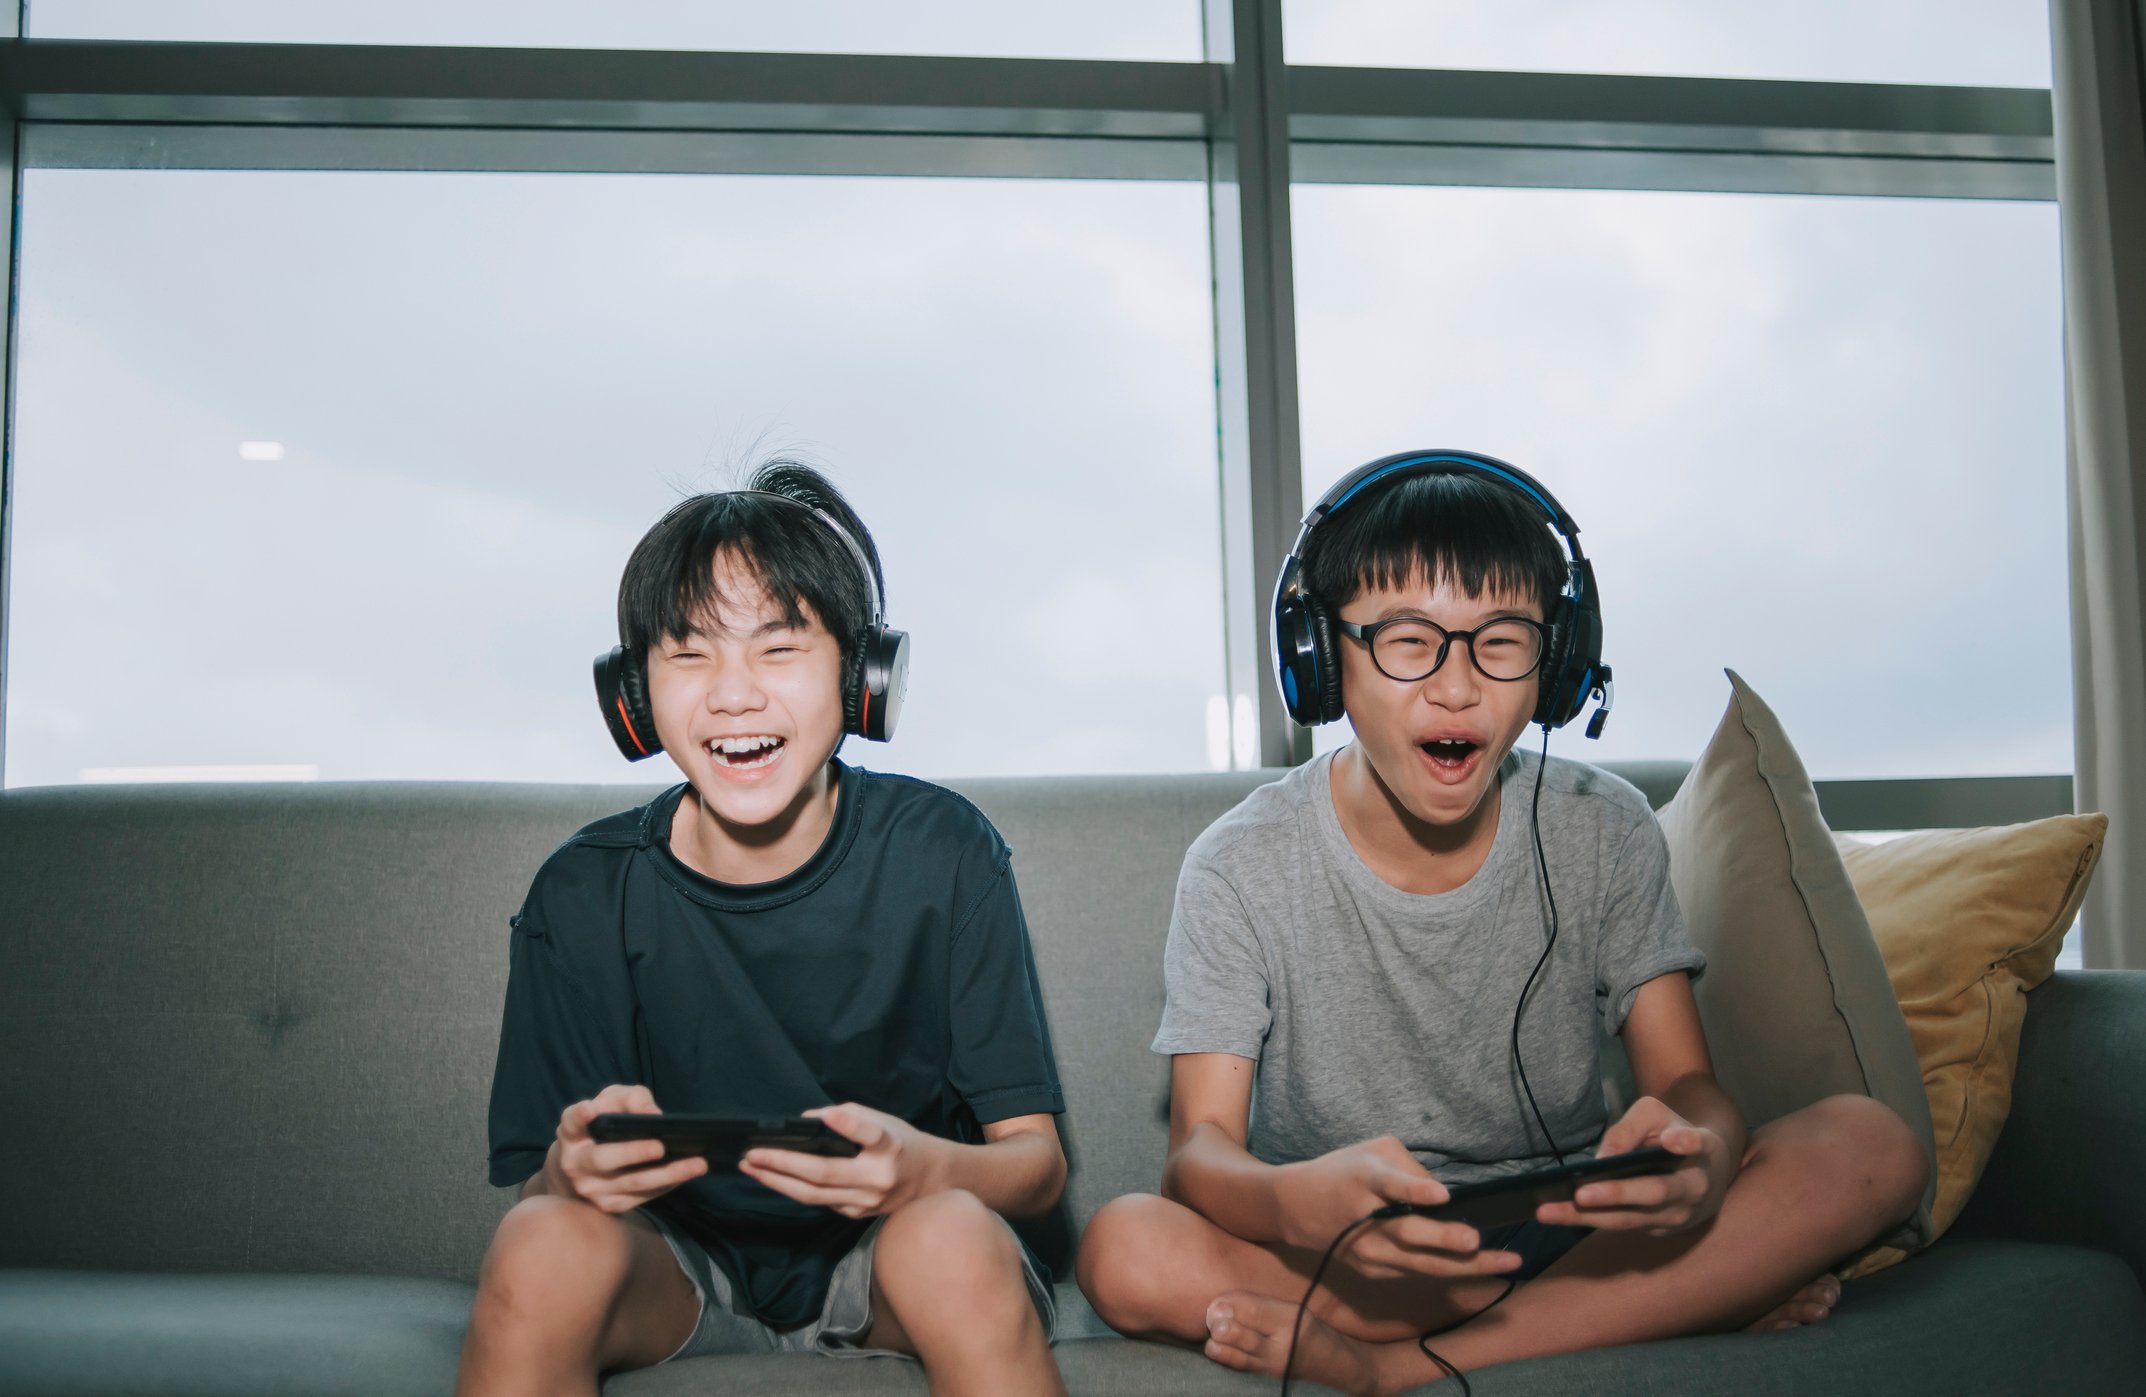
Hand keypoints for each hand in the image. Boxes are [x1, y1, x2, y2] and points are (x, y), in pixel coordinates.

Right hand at [539, 1084, 707, 1212]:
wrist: (583, 1166)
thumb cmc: (603, 1125)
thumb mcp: (613, 1103)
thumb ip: (631, 1099)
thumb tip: (653, 1115)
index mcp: (572, 1132)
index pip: (572, 1122)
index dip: (580, 1116)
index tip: (590, 1109)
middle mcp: (575, 1163)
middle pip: (602, 1159)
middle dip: (632, 1152)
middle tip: (660, 1146)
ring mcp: (591, 1188)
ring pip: (631, 1183)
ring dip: (666, 1174)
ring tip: (697, 1163)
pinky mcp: (609, 1205)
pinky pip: (643, 1195)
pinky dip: (668, 1184)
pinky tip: (688, 1173)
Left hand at [739, 1102, 947, 1219]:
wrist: (929, 1179)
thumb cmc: (900, 1142)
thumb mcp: (881, 1120)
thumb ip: (847, 1116)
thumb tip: (806, 1121)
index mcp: (890, 1146)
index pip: (870, 1134)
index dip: (848, 1125)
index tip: (827, 1116)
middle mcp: (879, 1177)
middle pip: (824, 1174)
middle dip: (783, 1164)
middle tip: (753, 1154)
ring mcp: (867, 1202)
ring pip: (814, 1195)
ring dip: (778, 1181)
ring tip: (752, 1168)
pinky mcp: (857, 1215)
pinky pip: (820, 1201)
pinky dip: (794, 1189)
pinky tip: (774, 1178)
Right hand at [1276, 1136, 1522, 1280]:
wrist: (1295, 1208)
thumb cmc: (1341, 1172)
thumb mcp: (1372, 1152)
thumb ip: (1410, 1169)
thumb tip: (1446, 1195)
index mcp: (1365, 1180)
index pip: (1390, 1186)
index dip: (1414, 1191)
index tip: (1441, 1196)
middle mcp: (1367, 1220)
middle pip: (1410, 1234)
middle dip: (1446, 1239)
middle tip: (1476, 1241)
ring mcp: (1370, 1252)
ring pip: (1422, 1263)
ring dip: (1466, 1266)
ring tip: (1505, 1263)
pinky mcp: (1374, 1271)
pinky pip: (1418, 1271)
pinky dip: (1452, 1270)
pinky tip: (1485, 1269)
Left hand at [1535, 1095, 1730, 1233]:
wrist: (1707, 1170)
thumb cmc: (1674, 1134)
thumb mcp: (1656, 1117)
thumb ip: (1630, 1129)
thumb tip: (1601, 1158)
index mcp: (1701, 1151)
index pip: (1696, 1145)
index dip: (1685, 1143)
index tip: (1670, 1139)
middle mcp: (1693, 1189)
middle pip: (1655, 1192)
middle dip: (1616, 1195)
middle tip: (1580, 1195)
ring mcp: (1677, 1216)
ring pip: (1631, 1219)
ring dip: (1589, 1218)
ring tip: (1548, 1212)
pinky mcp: (1659, 1230)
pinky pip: (1622, 1225)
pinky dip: (1590, 1221)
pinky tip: (1558, 1215)